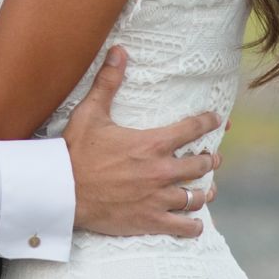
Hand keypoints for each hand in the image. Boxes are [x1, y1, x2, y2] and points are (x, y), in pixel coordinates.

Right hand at [63, 46, 222, 237]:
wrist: (62, 191)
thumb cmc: (76, 152)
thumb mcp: (91, 113)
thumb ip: (108, 82)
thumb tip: (119, 51)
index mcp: (151, 144)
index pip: (191, 129)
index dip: (208, 122)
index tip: (217, 120)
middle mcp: (161, 170)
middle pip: (200, 165)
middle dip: (209, 160)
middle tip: (212, 158)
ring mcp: (158, 198)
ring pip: (195, 196)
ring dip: (204, 192)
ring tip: (207, 190)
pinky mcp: (151, 220)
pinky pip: (183, 226)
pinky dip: (193, 225)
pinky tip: (194, 224)